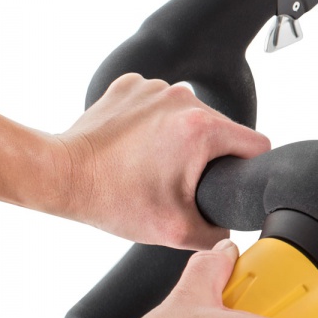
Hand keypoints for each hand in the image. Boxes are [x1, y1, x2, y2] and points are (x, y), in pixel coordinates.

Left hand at [55, 74, 269, 247]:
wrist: (60, 176)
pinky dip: (154, 122)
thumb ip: (218, 232)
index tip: (226, 180)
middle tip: (179, 180)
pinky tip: (137, 144)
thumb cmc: (112, 198)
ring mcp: (155, 88)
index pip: (256, 144)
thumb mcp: (176, 231)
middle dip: (209, 155)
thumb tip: (231, 227)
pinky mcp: (132, 85)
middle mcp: (183, 99)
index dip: (249, 167)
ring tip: (153, 162)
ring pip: (191, 116)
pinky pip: (160, 104)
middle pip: (223, 129)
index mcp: (202, 128)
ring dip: (181, 137)